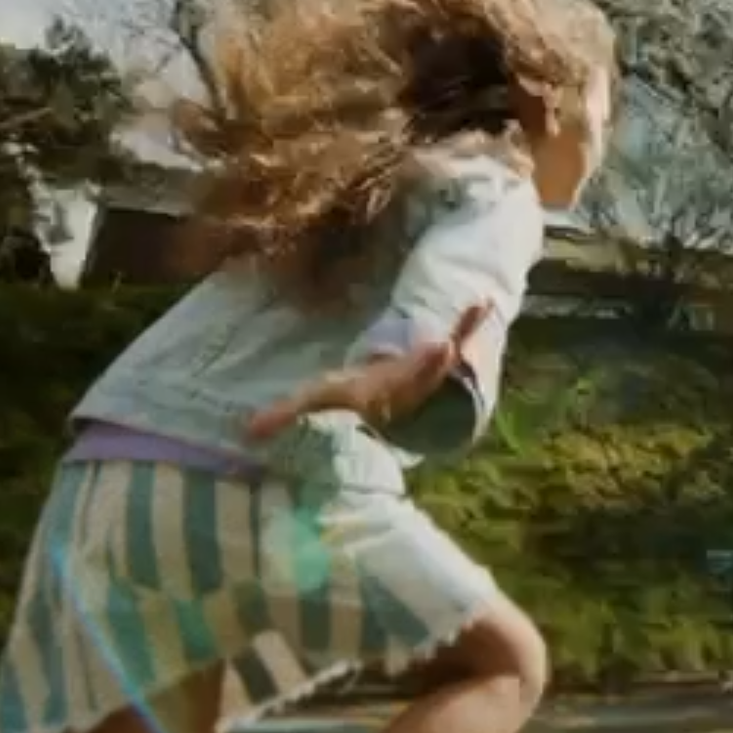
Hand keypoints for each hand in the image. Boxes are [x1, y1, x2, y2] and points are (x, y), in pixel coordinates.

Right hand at [243, 304, 490, 441]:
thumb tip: (247, 431)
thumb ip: (285, 414)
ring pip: (448, 355)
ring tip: (480, 305)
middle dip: (430, 365)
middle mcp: (411, 384)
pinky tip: (485, 301)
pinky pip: (458, 336)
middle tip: (444, 347)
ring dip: (462, 333)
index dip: (398, 382)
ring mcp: (428, 369)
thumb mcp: (318, 399)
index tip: (410, 369)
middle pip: (423, 376)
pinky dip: (469, 322)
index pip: (391, 389)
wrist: (389, 395)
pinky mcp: (438, 354)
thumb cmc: (352, 394)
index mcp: (383, 392)